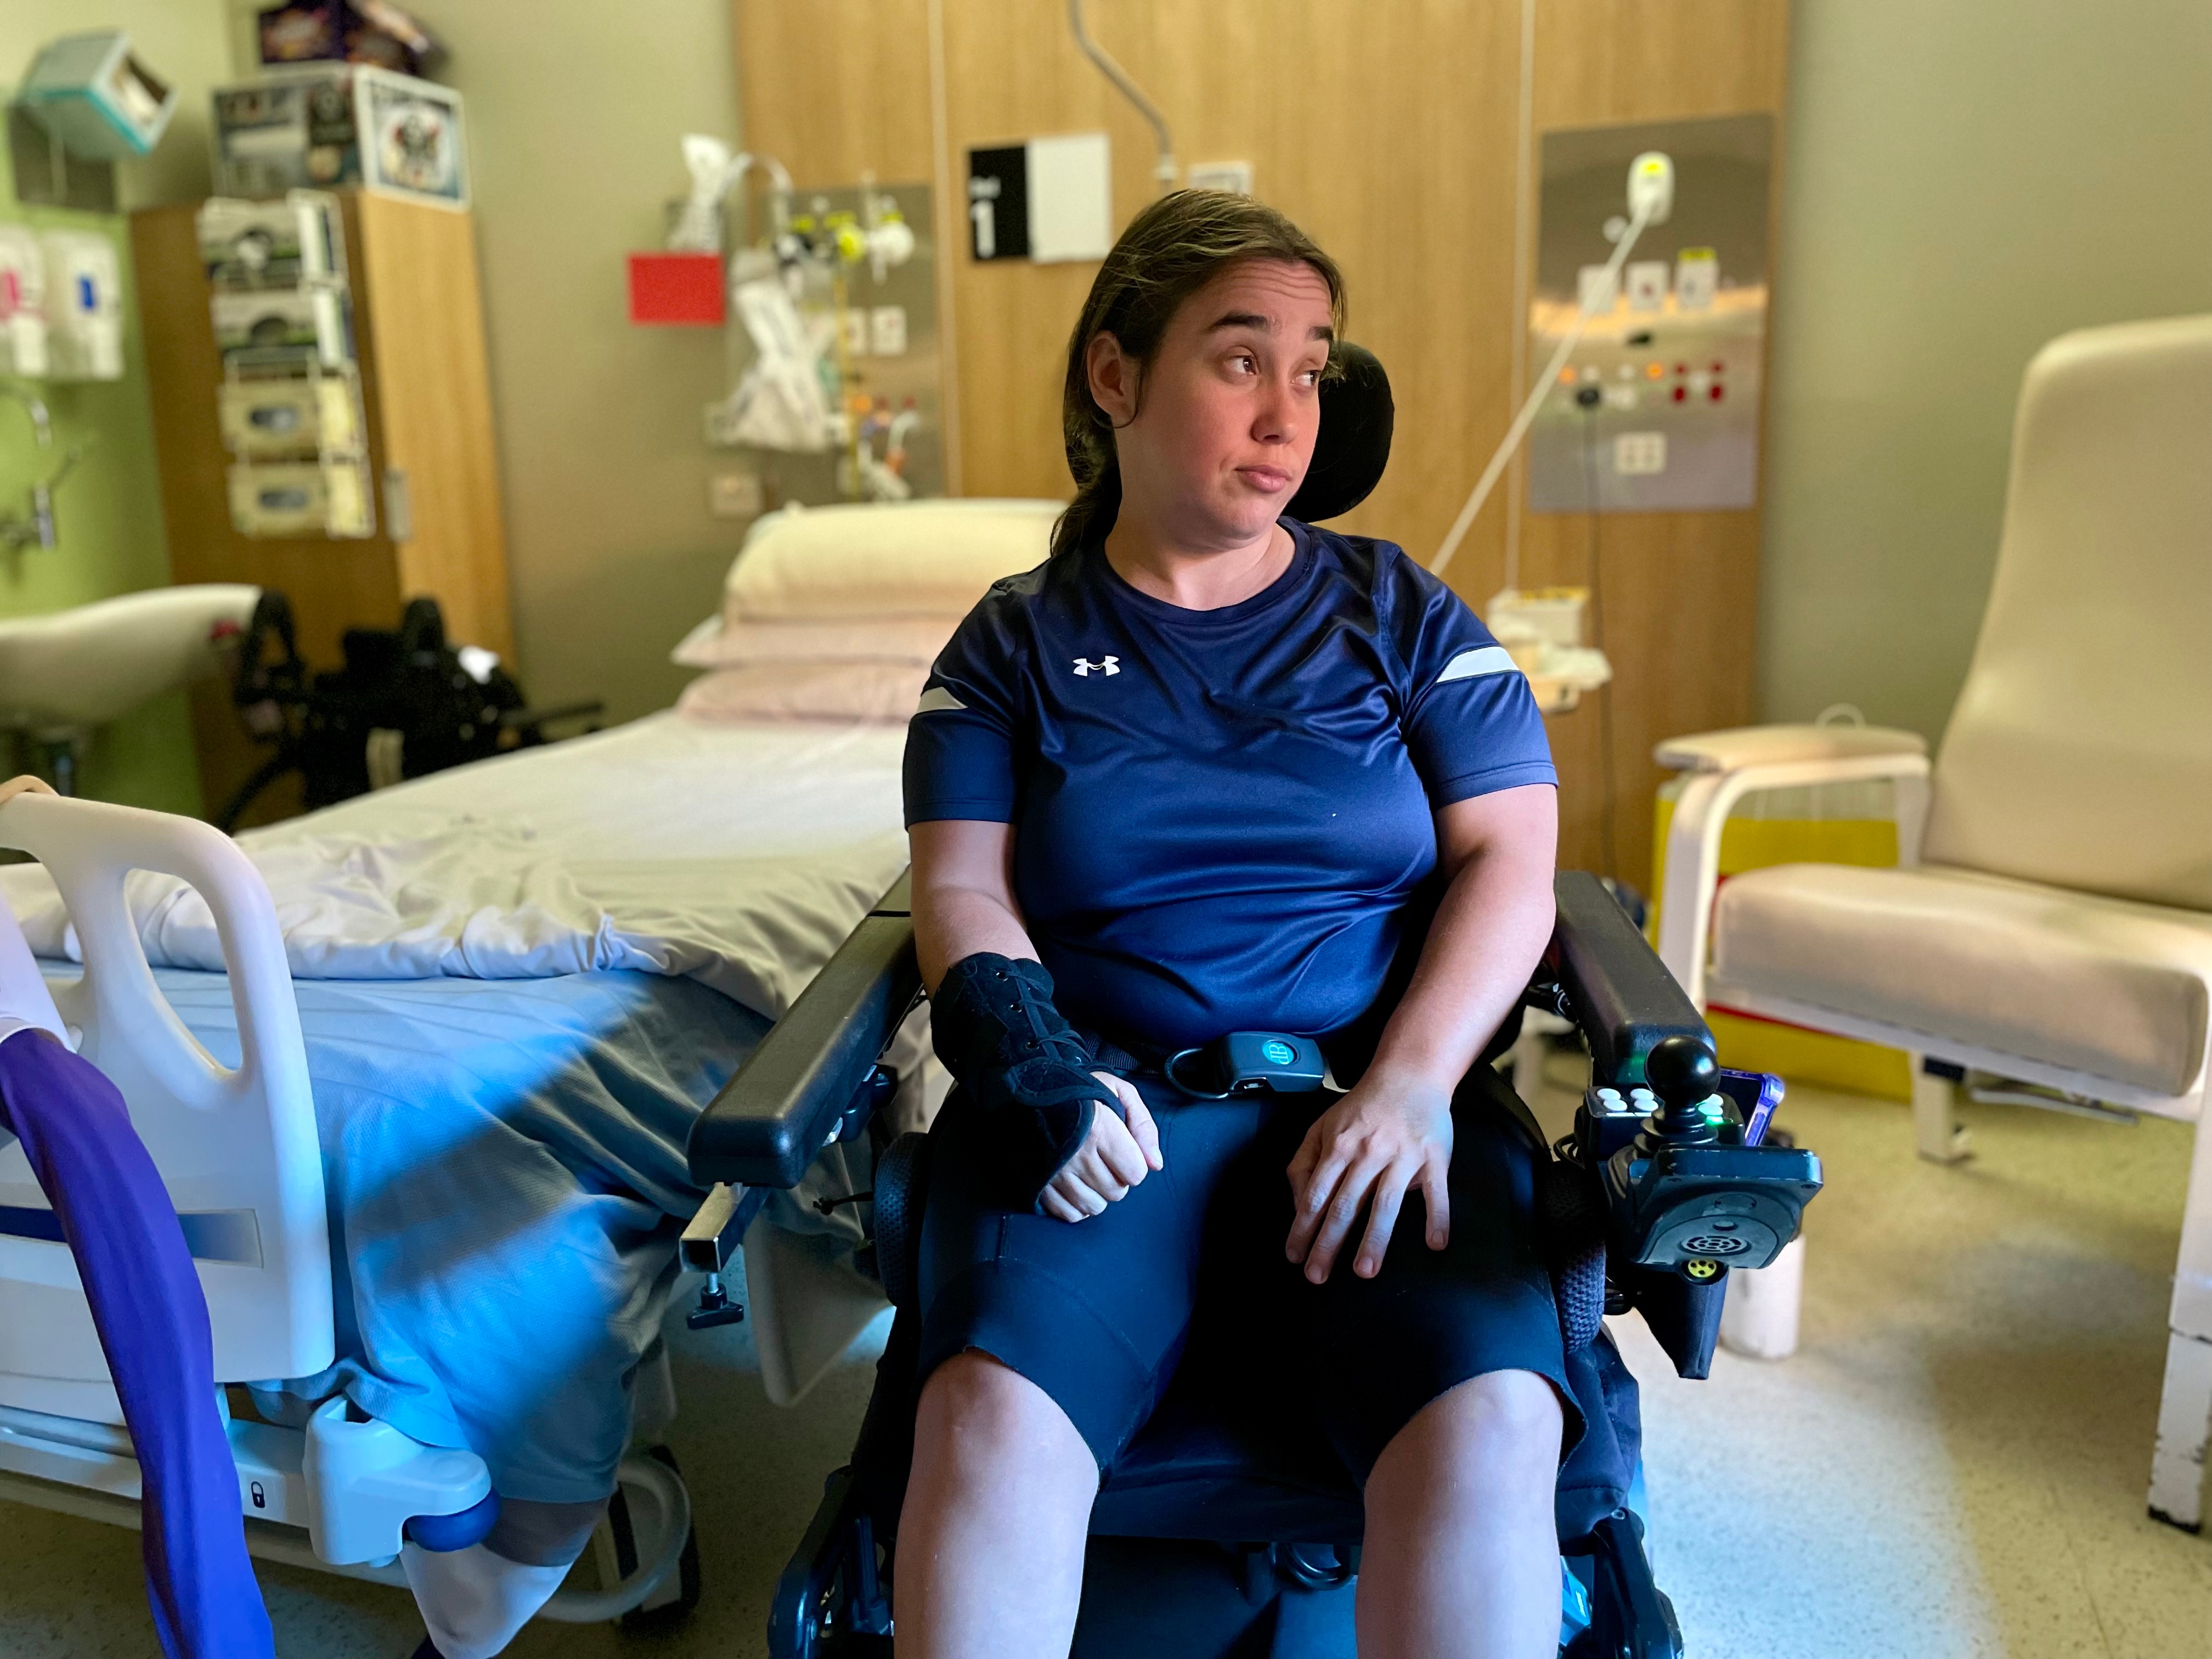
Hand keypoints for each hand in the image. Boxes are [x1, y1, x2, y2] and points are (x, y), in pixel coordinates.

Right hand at [1040, 1074, 1162, 1223]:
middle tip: (1104, 1158)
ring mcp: (1056, 1174)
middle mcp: (1077, 1155)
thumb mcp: (1119, 1092)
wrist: (1030, 1095)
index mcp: (1099, 1130)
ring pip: (1095, 1206)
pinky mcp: (1041, 1186)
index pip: (1135, 1173)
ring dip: (1098, 1193)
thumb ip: (1144, 1126)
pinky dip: (1077, 1205)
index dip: (1134, 1163)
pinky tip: (1076, 1185)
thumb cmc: (1079, 1093)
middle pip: (1116, 1192)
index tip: (1123, 1151)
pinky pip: (1070, 1214)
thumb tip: (1155, 1164)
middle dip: (1117, 1178)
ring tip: (1089, 1171)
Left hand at [1285, 1069, 1452, 1281]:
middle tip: (1318, 1277)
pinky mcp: (1434, 1157)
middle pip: (1345, 1204)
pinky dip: (1437, 1217)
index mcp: (1338, 1145)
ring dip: (1374, 1239)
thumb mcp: (1321, 1128)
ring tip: (1364, 1272)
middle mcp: (1368, 1152)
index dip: (1303, 1227)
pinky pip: (1436, 1191)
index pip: (1316, 1194)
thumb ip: (1304, 1164)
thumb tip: (1299, 1205)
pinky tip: (1435, 1244)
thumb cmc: (1360, 1109)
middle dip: (1329, 1243)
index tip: (1295, 1256)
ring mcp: (1403, 1155)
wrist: (1409, 1075)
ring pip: (1386, 1202)